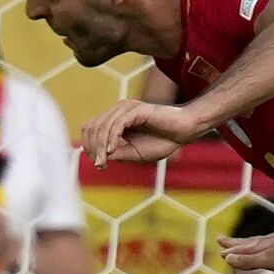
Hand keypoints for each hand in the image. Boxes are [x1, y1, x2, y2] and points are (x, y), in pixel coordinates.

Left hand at [79, 100, 197, 168]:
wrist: (184, 132)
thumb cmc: (161, 142)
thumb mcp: (133, 153)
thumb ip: (116, 154)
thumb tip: (98, 158)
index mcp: (116, 118)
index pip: (91, 128)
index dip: (90, 146)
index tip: (98, 164)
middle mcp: (118, 110)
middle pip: (92, 127)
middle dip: (92, 148)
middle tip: (100, 165)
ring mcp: (126, 108)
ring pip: (103, 126)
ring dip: (100, 147)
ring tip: (103, 162)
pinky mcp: (136, 110)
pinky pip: (117, 125)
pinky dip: (112, 139)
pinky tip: (112, 151)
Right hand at [219, 228, 273, 273]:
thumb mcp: (270, 261)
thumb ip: (249, 261)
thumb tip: (228, 258)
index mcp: (261, 246)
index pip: (241, 248)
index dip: (230, 250)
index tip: (219, 249)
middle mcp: (267, 241)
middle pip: (246, 242)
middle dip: (234, 242)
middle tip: (221, 240)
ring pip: (257, 241)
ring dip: (246, 243)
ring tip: (240, 242)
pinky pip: (268, 243)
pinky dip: (261, 244)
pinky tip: (268, 245)